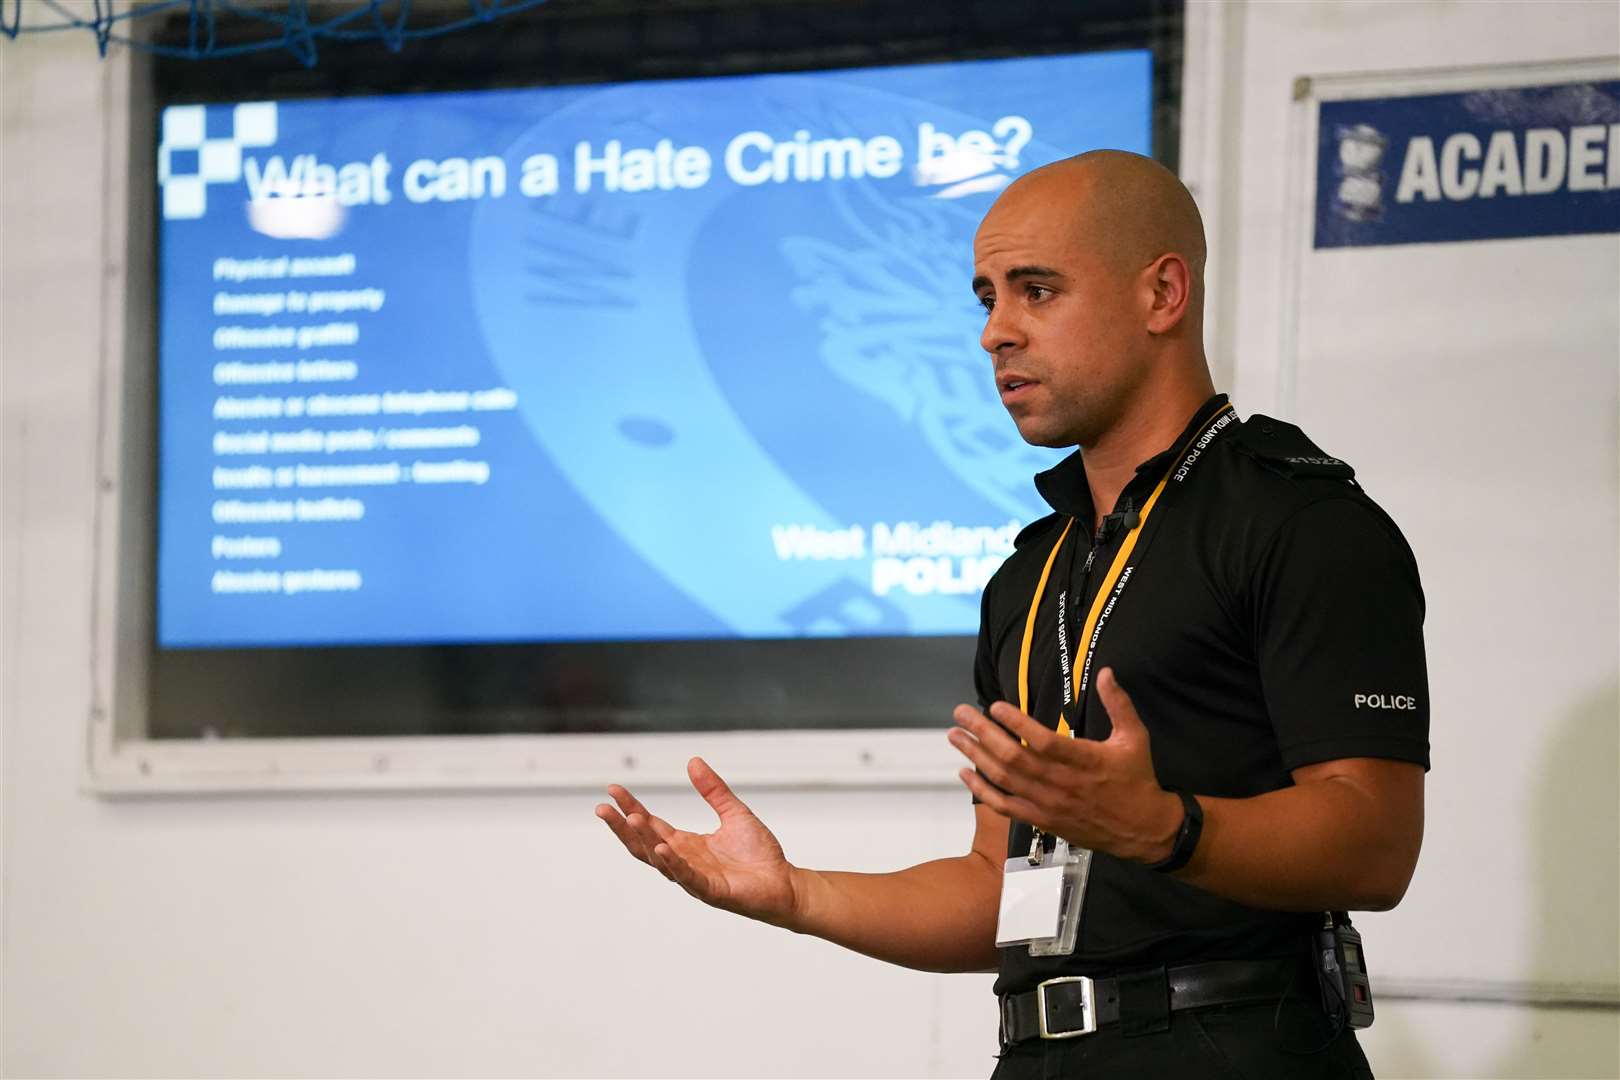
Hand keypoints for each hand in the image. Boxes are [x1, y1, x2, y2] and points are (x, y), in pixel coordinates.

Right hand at [595, 756, 800, 925]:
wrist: (785, 883)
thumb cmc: (758, 854)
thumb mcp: (734, 813)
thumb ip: (713, 790)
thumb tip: (693, 760)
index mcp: (686, 844)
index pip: (651, 824)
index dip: (631, 808)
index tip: (613, 790)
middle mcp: (683, 861)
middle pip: (644, 844)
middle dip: (623, 827)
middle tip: (602, 807)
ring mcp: (694, 878)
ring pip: (660, 860)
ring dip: (644, 841)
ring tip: (630, 819)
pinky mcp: (712, 891)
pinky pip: (688, 877)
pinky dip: (674, 864)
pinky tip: (664, 848)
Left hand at [947, 667, 1182, 863]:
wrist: (1142, 829)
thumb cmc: (1136, 779)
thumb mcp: (1135, 737)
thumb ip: (1118, 703)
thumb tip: (1107, 672)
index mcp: (1085, 761)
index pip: (1044, 741)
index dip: (1017, 724)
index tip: (995, 706)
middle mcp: (1062, 784)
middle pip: (1014, 758)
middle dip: (983, 733)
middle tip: (961, 713)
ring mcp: (1049, 804)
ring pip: (1004, 780)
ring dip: (976, 756)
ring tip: (955, 736)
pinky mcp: (1042, 820)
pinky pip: (1005, 806)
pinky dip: (982, 790)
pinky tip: (965, 773)